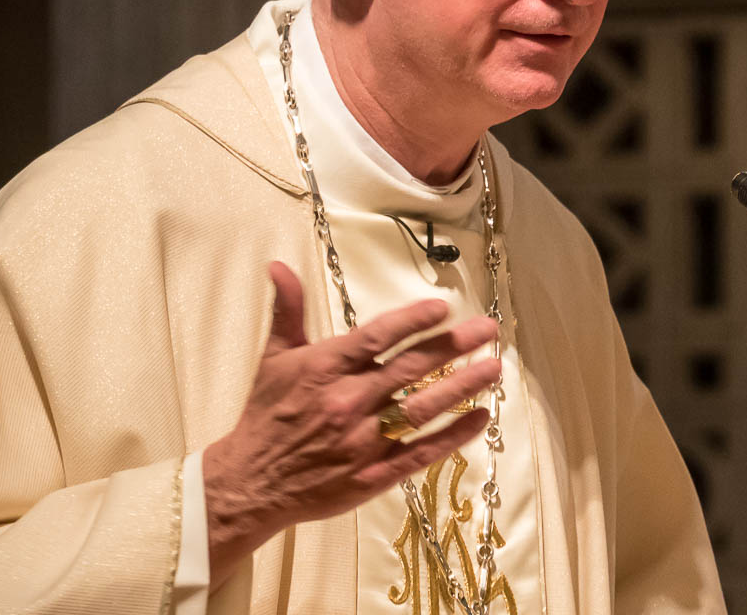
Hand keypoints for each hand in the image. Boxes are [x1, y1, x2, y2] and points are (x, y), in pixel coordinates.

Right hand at [202, 261, 500, 581]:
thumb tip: (279, 266)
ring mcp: (363, 440)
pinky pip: (421, 451)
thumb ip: (288, 310)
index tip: (442, 308)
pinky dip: (453, 435)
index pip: (377, 338)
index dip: (412, 321)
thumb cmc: (267, 414)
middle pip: (410, 369)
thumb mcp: (274, 357)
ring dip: (463, 386)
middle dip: (453, 345)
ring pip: (422, 408)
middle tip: (488, 329)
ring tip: (494, 366)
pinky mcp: (374, 474)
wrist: (252, 481)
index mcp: (325, 369)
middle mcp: (348, 402)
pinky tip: (480, 417)